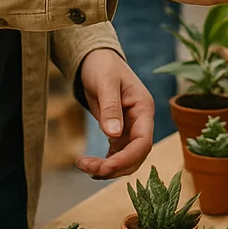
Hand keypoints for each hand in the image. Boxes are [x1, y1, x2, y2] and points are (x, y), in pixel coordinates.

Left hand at [75, 49, 155, 179]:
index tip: (104, 167)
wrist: (96, 60)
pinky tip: (90, 166)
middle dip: (114, 167)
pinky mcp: (119, 132)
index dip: (126, 159)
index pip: (143, 142)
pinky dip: (105, 163)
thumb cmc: (103, 66)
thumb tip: (113, 135)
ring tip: (83, 165)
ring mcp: (131, 128)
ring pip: (126, 159)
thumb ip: (110, 107)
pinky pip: (116, 154)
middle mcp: (141, 121)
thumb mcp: (105, 82)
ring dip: (108, 168)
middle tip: (87, 168)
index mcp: (143, 108)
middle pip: (136, 155)